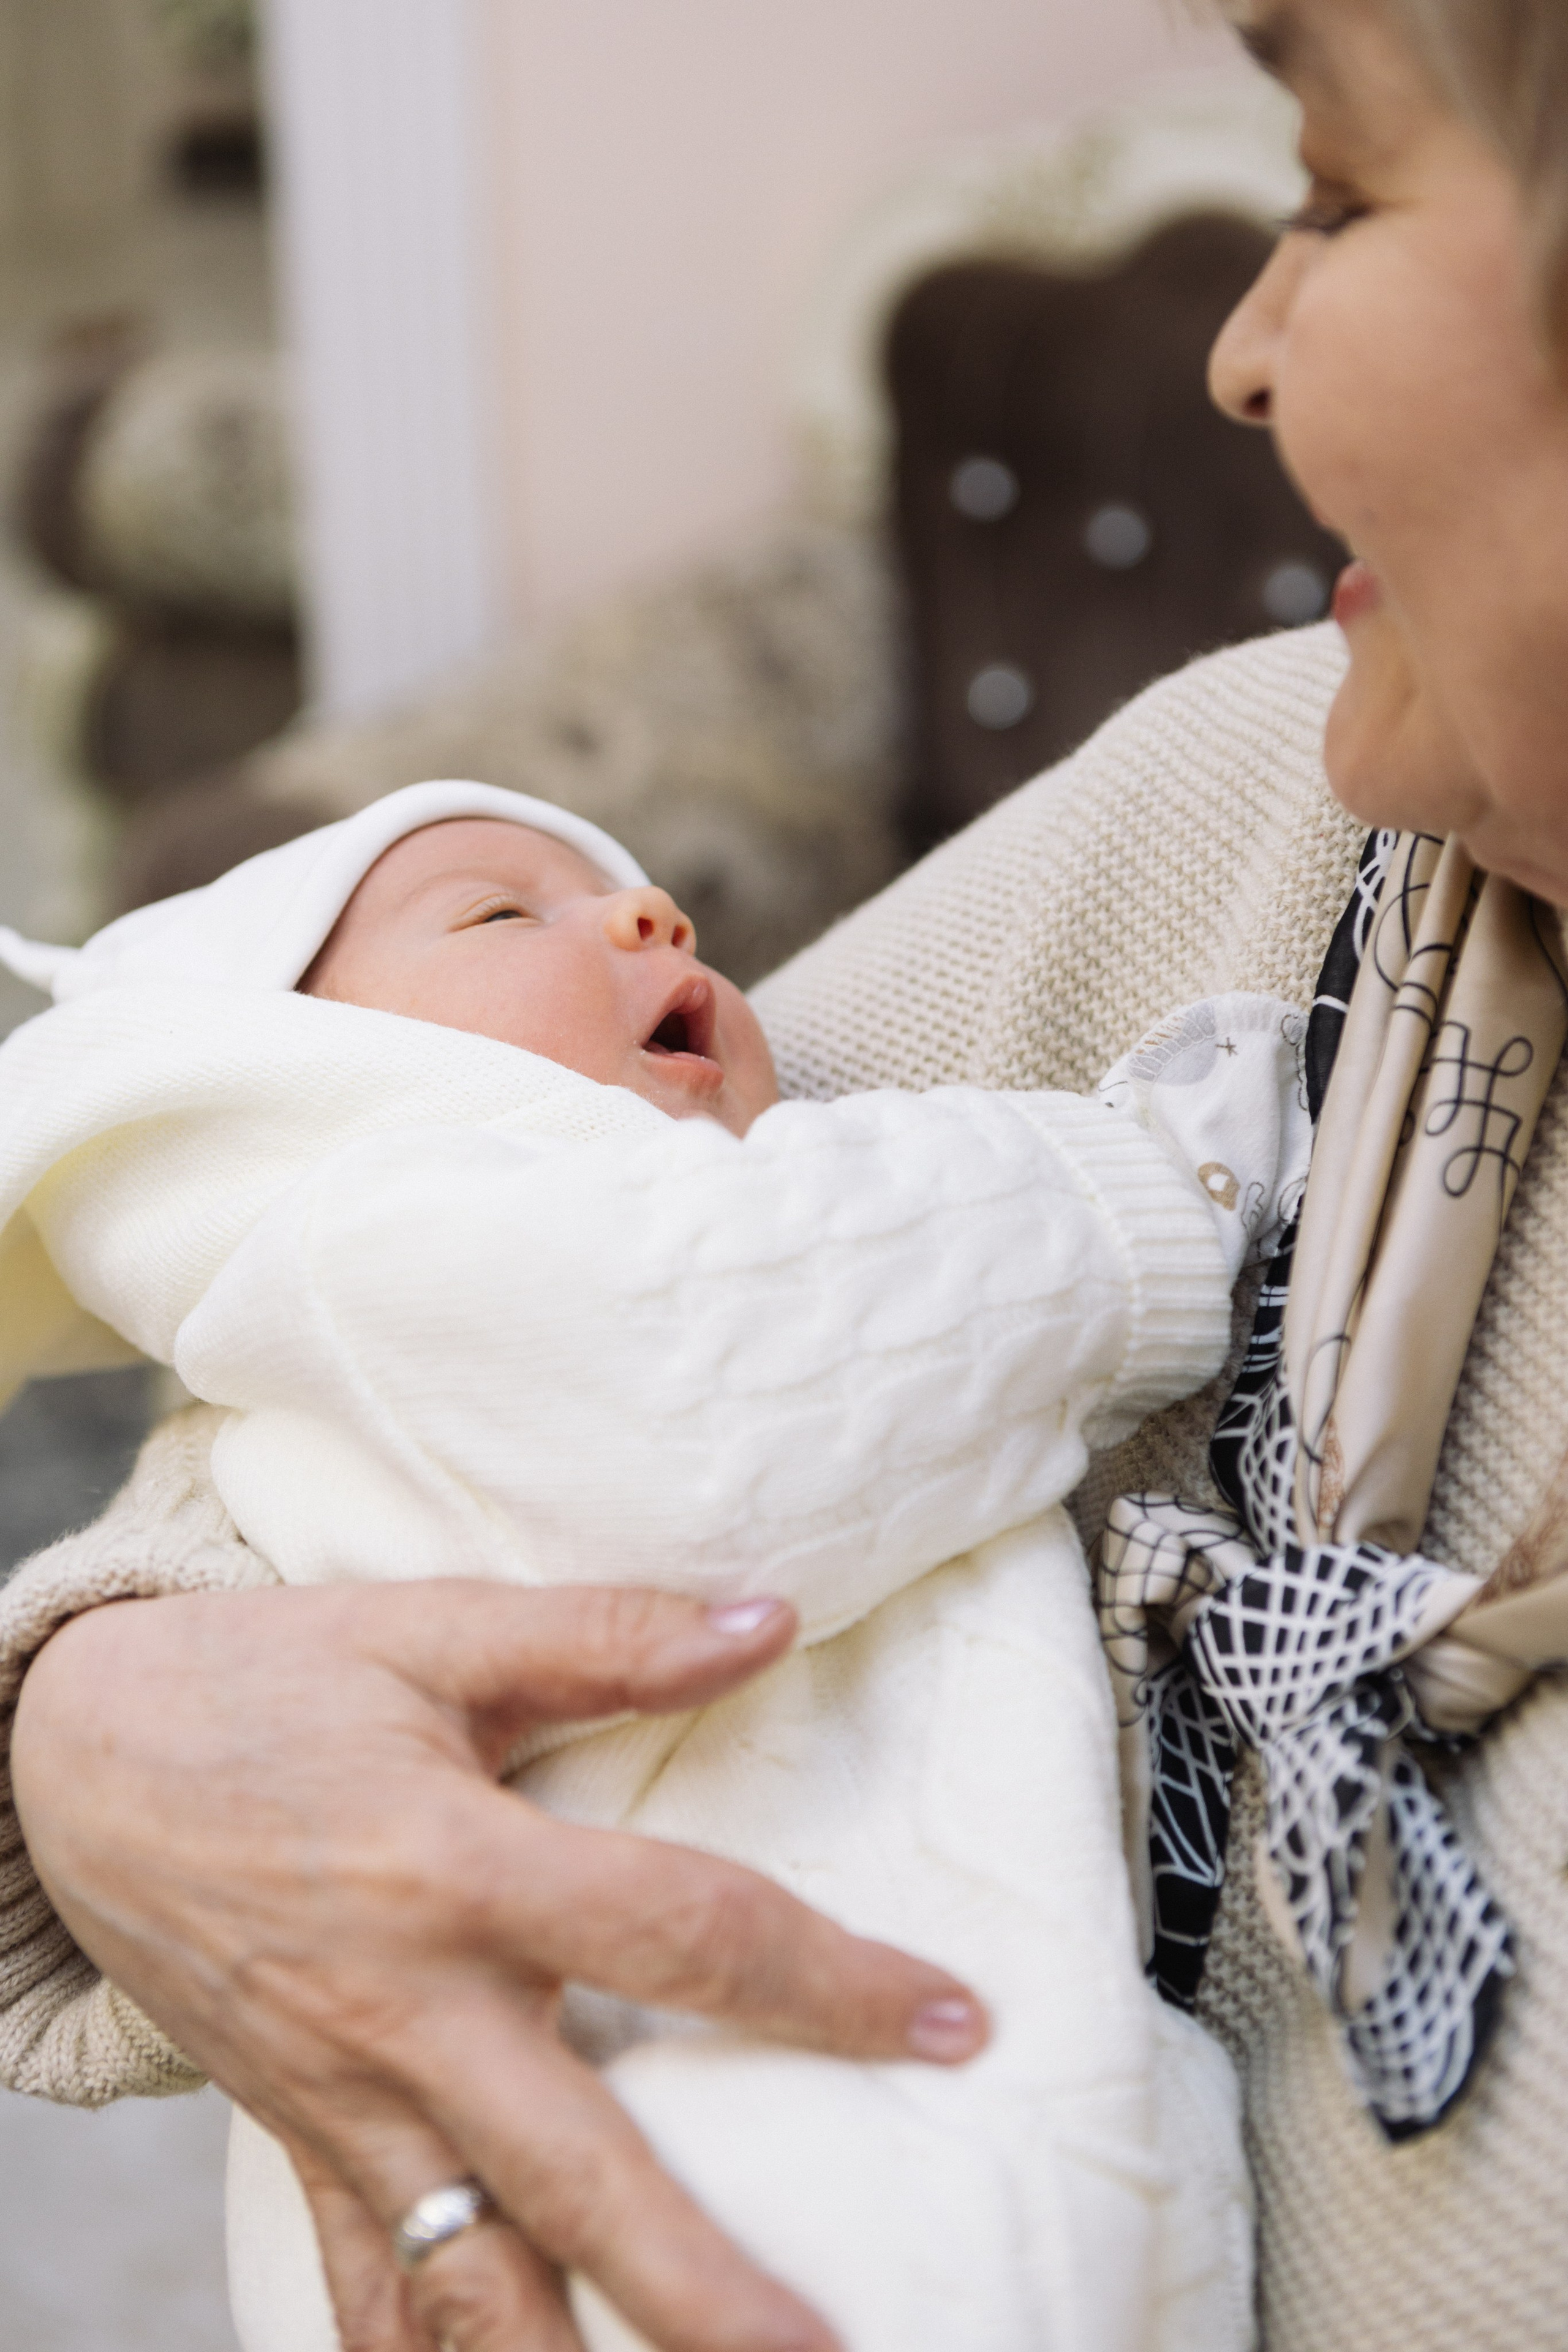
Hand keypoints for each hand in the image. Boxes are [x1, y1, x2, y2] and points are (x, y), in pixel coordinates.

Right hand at [12, 1582, 987, 2350]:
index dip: (829, 1983)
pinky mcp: (295, 2140)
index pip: (680, 1934)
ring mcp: (341, 2095)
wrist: (67, 1756)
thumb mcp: (427, 1630)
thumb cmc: (266, 1683)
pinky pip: (360, 2290)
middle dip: (704, 2288)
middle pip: (577, 2175)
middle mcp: (404, 2006)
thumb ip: (604, 1635)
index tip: (957, 2024)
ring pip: (464, 2282)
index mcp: (454, 1863)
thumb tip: (771, 1619)